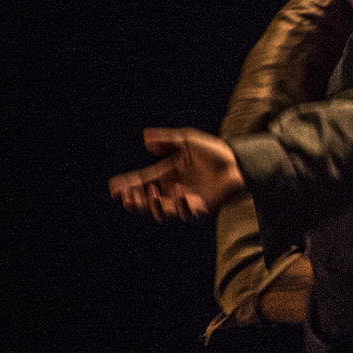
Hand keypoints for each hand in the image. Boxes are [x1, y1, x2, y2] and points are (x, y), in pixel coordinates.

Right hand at [108, 127, 244, 220]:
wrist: (238, 163)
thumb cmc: (214, 152)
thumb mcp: (188, 141)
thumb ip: (168, 140)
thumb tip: (146, 138)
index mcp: (166, 175)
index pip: (141, 182)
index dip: (127, 186)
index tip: (114, 189)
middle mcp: (172, 191)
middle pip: (146, 202)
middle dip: (135, 201)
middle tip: (126, 198)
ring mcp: (186, 202)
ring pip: (163, 212)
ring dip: (155, 205)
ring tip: (152, 193)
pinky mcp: (201, 209)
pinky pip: (187, 214)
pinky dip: (182, 205)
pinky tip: (182, 192)